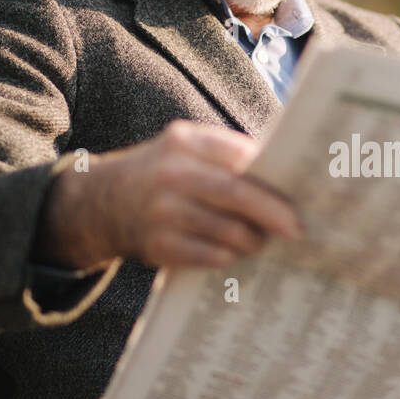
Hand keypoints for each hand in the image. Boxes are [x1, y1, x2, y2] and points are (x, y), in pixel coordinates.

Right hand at [37, 120, 302, 270]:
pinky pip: (211, 255)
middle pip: (237, 194)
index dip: (272, 177)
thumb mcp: (184, 149)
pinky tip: (236, 253)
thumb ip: (227, 155)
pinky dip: (230, 256)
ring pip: (228, 231)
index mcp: (185, 142)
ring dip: (254, 240)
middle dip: (274, 213)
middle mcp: (172, 174)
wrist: (98, 204)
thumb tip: (285, 174)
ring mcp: (162, 212)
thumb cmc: (161, 174)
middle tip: (298, 228)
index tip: (301, 189)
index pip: (240, 156)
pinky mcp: (158, 246)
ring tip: (263, 241)